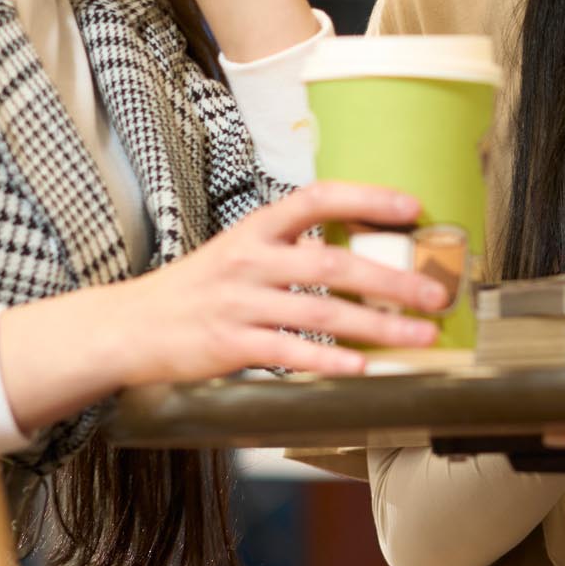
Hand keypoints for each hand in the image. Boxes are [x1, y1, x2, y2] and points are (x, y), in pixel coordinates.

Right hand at [104, 181, 453, 383]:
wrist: (128, 326)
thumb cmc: (196, 289)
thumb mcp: (240, 251)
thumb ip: (290, 247)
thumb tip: (360, 248)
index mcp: (256, 228)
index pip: (317, 198)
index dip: (366, 198)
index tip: (412, 208)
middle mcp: (249, 259)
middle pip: (332, 262)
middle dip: (392, 278)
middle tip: (436, 292)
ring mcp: (239, 303)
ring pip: (321, 312)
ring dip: (378, 325)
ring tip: (419, 336)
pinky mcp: (229, 345)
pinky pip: (288, 352)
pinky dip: (328, 361)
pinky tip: (361, 367)